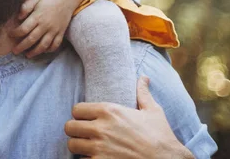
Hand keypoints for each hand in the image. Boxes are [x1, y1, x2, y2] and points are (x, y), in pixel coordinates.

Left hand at [10, 0, 99, 57]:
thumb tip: (18, 17)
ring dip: (34, 52)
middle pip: (31, 40)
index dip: (16, 33)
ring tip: (27, 55)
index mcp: (37, 17)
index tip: (10, 35)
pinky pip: (55, 44)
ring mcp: (54, 30)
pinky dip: (49, 50)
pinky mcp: (61, 32)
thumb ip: (26, 7)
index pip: (24, 29)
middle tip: (15, 51)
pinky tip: (43, 51)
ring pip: (43, 45)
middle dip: (21, 47)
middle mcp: (45, 26)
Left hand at [64, 77, 193, 158]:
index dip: (80, 115)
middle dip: (76, 131)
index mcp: (109, 111)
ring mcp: (99, 148)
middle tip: (84, 134)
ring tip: (88, 147)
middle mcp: (101, 128)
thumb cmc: (161, 136)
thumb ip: (142, 93)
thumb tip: (144, 78)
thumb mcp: (153, 111)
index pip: (76, 109)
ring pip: (72, 145)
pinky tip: (96, 158)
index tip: (86, 120)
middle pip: (69, 127)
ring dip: (79, 146)